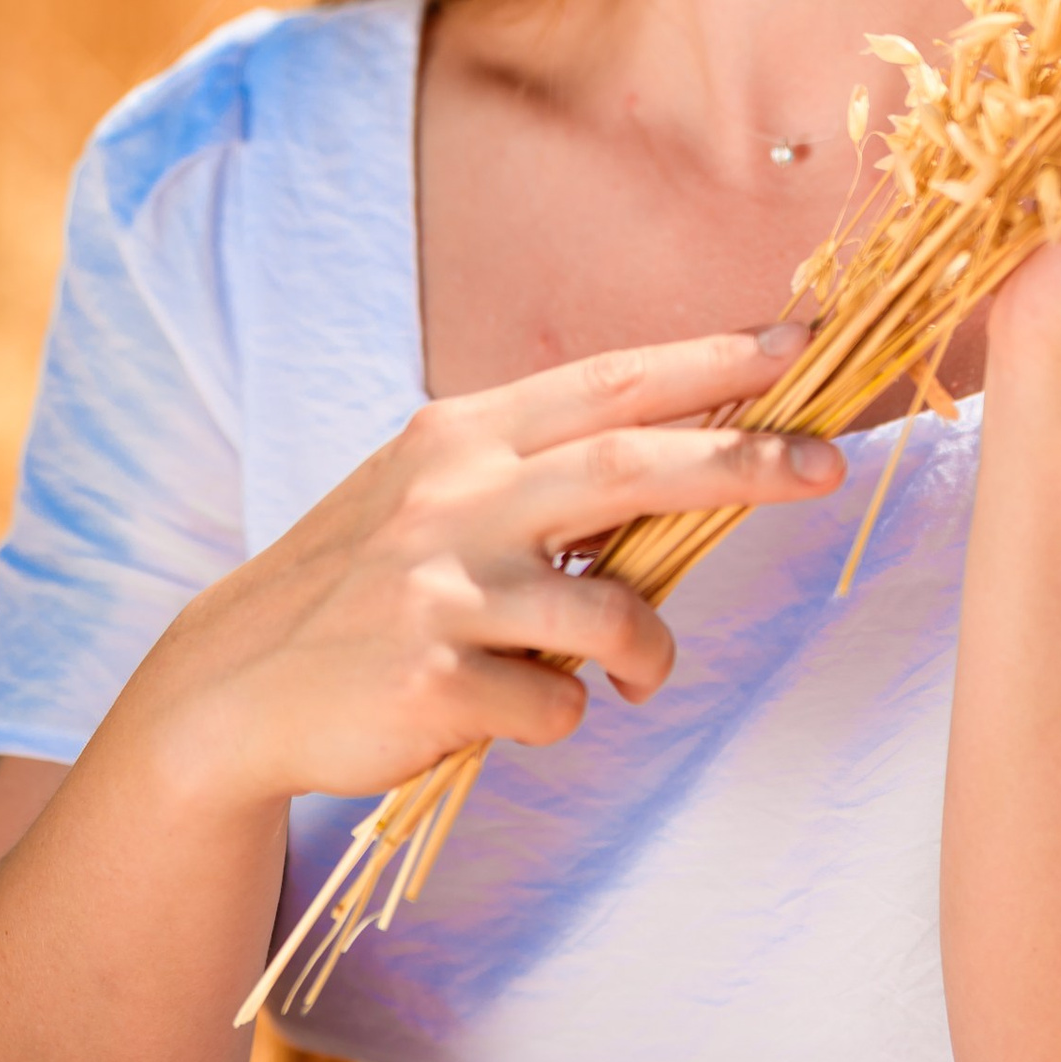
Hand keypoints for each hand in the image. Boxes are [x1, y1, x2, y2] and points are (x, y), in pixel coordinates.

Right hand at [125, 331, 842, 811]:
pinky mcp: (432, 680)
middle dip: (743, 461)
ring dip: (648, 651)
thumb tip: (686, 454)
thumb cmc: (364, 588)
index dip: (712, 362)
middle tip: (827, 467)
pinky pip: (555, 706)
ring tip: (636, 671)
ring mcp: (441, 588)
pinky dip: (557, 715)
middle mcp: (455, 497)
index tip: (801, 345)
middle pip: (632, 464)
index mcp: (463, 438)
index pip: (611, 384)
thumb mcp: (435, 494)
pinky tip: (503, 710)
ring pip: (612, 611)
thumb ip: (539, 471)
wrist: (233, 689)